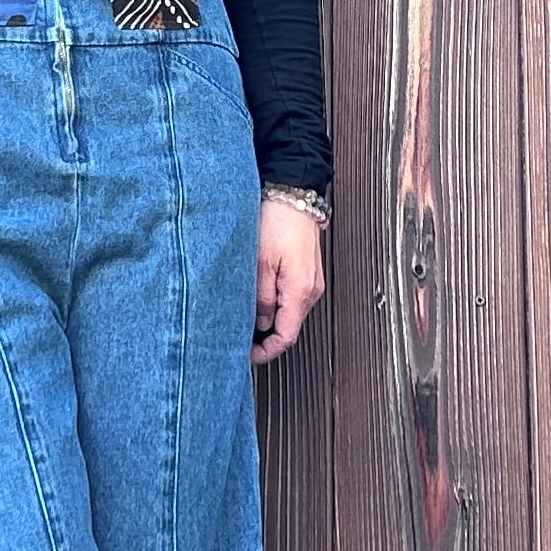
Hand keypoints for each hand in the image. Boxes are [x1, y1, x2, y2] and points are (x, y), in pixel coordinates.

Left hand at [252, 199, 325, 364]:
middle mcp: (311, 290)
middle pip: (289, 327)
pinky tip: (257, 300)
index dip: (266, 352)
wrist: (293, 194)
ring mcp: (311, 282)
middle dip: (264, 338)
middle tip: (239, 339)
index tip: (247, 356)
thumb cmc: (277, 222)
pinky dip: (274, 305)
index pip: (286, 337)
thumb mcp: (260, 264)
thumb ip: (261, 298)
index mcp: (300, 291)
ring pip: (289, 313)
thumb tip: (260, 323)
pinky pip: (290, 298)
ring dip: (268, 321)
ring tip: (243, 319)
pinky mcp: (306, 273)